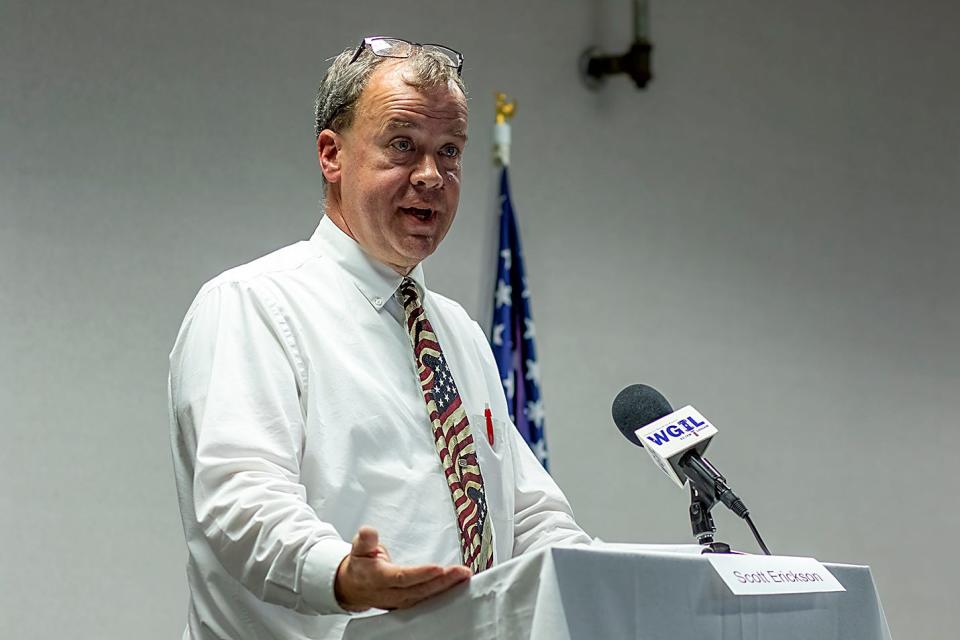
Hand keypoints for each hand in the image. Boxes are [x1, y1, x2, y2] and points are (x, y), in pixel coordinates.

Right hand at [334, 525, 471, 611]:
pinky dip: (442, 593)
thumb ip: (365, 539)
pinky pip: (426, 600)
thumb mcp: (358, 548)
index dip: (421, 574)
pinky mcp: (406, 604)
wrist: (351, 588)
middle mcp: (390, 593)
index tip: (438, 568)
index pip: (402, 577)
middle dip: (442, 581)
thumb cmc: (360, 566)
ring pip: (425, 597)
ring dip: (446, 587)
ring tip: (463, 576)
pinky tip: (455, 585)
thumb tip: (369, 531)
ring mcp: (399, 602)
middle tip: (461, 571)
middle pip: (419, 589)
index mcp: (378, 578)